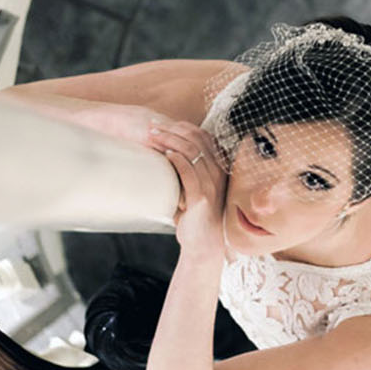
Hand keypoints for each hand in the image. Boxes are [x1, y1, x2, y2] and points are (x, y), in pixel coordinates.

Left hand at [148, 120, 226, 257]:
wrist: (204, 245)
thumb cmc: (196, 217)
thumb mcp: (196, 190)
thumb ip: (188, 173)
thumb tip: (167, 156)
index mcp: (218, 168)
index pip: (203, 137)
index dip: (182, 127)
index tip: (162, 125)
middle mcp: (218, 173)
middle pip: (196, 140)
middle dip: (172, 130)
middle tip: (152, 128)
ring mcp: (212, 184)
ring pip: (191, 152)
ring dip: (170, 140)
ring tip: (153, 137)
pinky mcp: (202, 197)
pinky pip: (189, 172)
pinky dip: (177, 160)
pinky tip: (165, 155)